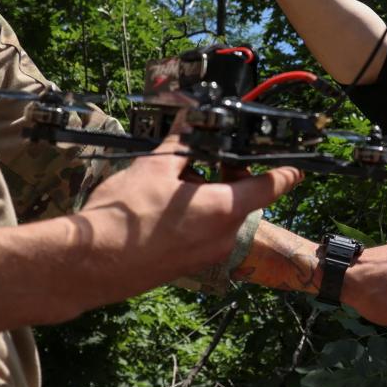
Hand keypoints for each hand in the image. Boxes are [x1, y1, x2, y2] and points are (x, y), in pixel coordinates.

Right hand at [78, 134, 303, 304]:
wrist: (88, 264)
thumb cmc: (124, 217)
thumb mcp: (155, 166)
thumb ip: (180, 142)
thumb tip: (191, 121)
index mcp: (225, 209)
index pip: (271, 186)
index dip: (286, 171)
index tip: (297, 165)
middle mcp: (223, 236)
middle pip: (242, 197)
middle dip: (228, 173)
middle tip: (204, 155)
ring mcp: (206, 255)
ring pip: (221, 214)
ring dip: (207, 193)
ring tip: (174, 178)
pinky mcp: (188, 265)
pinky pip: (204, 232)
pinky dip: (195, 213)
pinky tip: (164, 203)